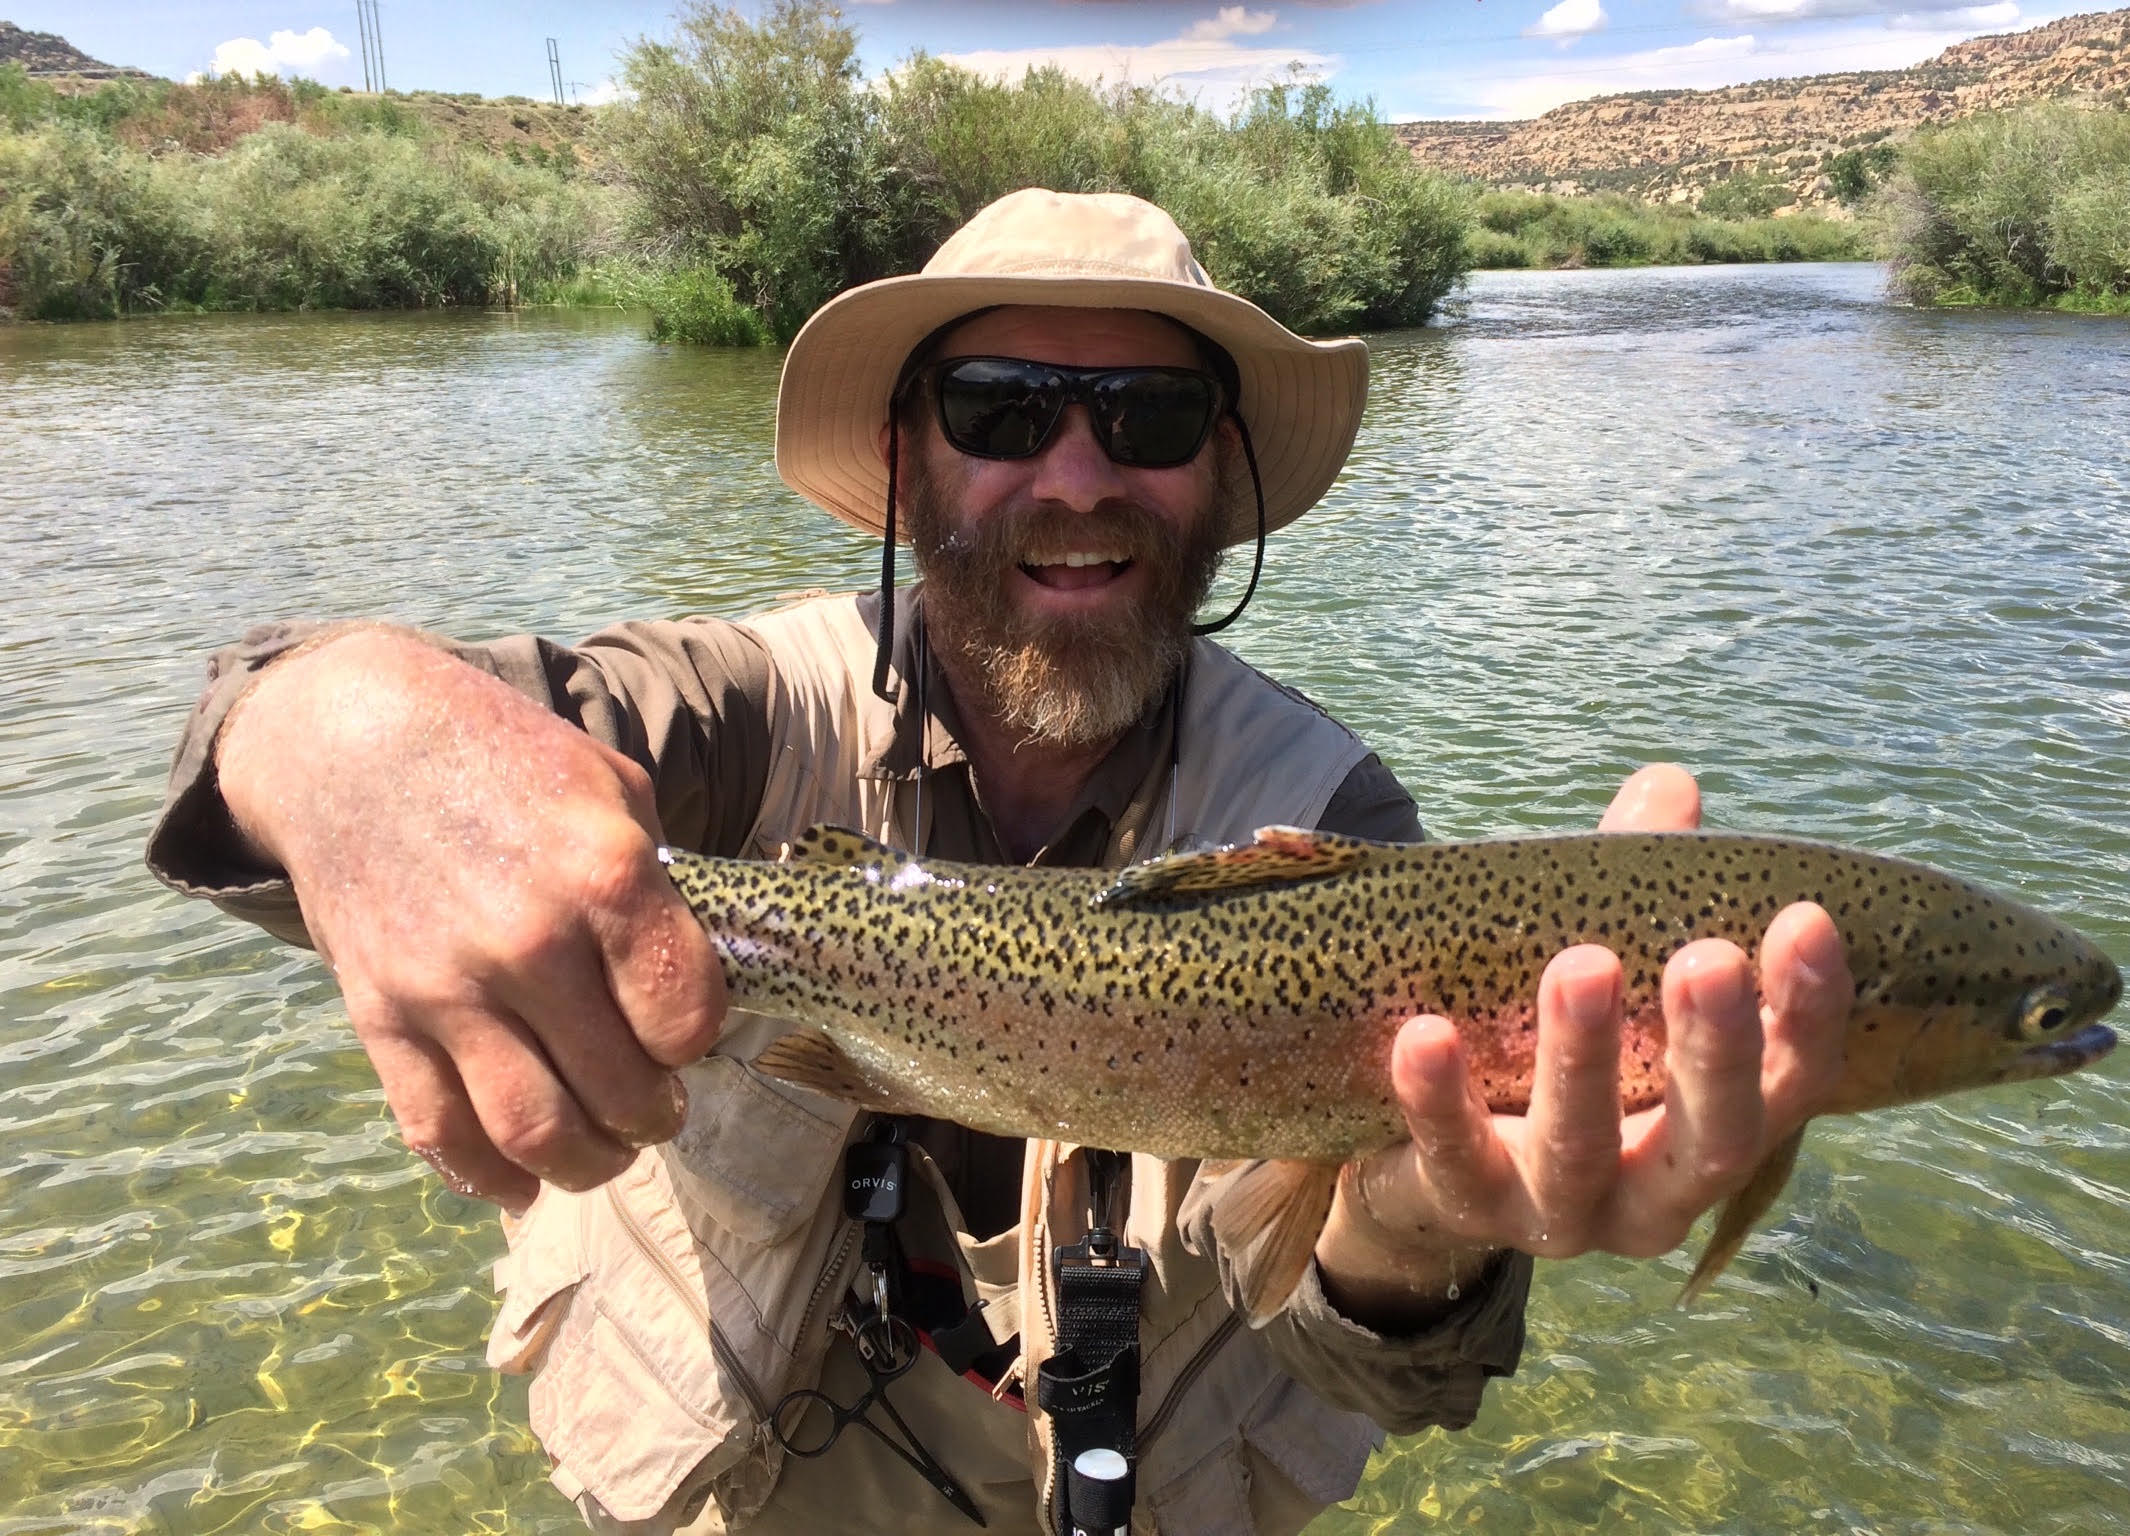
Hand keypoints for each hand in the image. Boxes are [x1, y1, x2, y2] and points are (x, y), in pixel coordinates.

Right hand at [217, 628, 723, 1211]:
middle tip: (657, 1108)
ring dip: (586, 1164)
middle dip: (653, 1118)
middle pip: (618, 1092)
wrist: (354, 744)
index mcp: (605, 877)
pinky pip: (437, 1133)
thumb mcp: (613, 790)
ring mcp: (445, 989)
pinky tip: (522, 1182)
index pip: (686, 1018)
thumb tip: (692, 986)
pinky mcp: (379, 1020)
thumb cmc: (507, 760)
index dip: (697, 1040)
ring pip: (533, 1134)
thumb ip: (657, 892)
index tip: (687, 1033)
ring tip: (605, 1148)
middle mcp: (527, 942)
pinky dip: (487, 1179)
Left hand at [1312, 763, 1853, 1326]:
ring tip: (1578, 967)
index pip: (1795, 1083)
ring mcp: (1564, 1214)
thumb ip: (1637, 884)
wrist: (1433, 1161)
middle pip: (1713, 1139)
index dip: (1810, 1010)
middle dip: (1714, 1048)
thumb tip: (1670, 786)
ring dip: (1583, 1059)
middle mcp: (1659, 1192)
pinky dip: (1439, 1098)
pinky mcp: (1467, 1208)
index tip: (1807, 919)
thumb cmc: (1549, 1044)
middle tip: (1706, 956)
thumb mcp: (1603, 963)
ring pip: (1581, 1152)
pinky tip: (1426, 1032)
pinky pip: (1452, 1156)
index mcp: (1717, 1128)